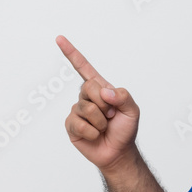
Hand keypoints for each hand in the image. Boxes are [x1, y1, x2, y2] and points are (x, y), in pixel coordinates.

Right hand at [56, 35, 139, 171]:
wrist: (118, 152)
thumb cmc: (125, 129)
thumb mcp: (133, 110)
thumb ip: (123, 96)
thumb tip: (105, 91)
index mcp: (100, 88)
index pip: (84, 67)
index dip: (71, 53)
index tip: (59, 39)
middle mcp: (86, 97)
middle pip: (88, 87)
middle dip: (104, 103)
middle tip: (111, 115)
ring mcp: (77, 110)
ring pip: (86, 108)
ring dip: (101, 121)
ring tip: (104, 127)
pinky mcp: (71, 125)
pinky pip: (79, 124)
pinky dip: (92, 132)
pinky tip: (95, 135)